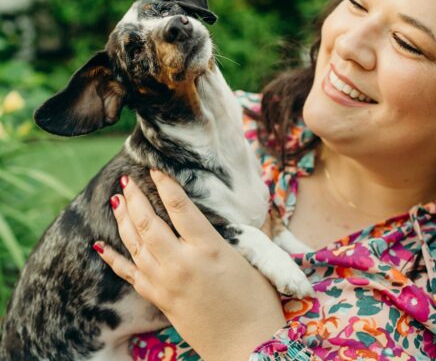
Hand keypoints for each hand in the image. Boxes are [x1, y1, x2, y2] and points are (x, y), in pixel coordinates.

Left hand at [94, 169, 285, 360]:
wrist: (246, 343)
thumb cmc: (257, 301)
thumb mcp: (249, 260)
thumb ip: (229, 237)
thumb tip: (216, 219)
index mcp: (209, 247)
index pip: (179, 206)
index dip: (165, 184)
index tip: (155, 169)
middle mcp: (181, 262)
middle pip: (149, 221)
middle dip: (135, 197)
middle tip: (127, 180)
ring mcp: (165, 281)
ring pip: (135, 243)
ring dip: (123, 219)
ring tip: (117, 199)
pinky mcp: (158, 298)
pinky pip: (129, 273)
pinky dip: (113, 257)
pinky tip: (101, 245)